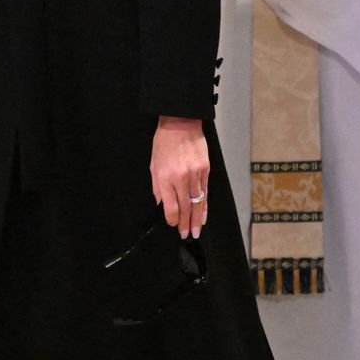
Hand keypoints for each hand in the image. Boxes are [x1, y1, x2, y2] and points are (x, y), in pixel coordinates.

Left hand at [150, 116, 208, 239]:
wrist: (180, 123)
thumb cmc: (163, 142)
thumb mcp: (153, 164)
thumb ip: (157, 186)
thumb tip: (161, 204)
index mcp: (165, 177)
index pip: (170, 206)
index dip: (173, 219)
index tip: (174, 225)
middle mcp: (181, 178)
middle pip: (185, 207)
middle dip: (186, 224)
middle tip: (187, 235)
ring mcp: (195, 174)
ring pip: (197, 203)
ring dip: (197, 219)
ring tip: (196, 231)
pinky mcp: (205, 170)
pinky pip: (205, 192)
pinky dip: (205, 206)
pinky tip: (204, 215)